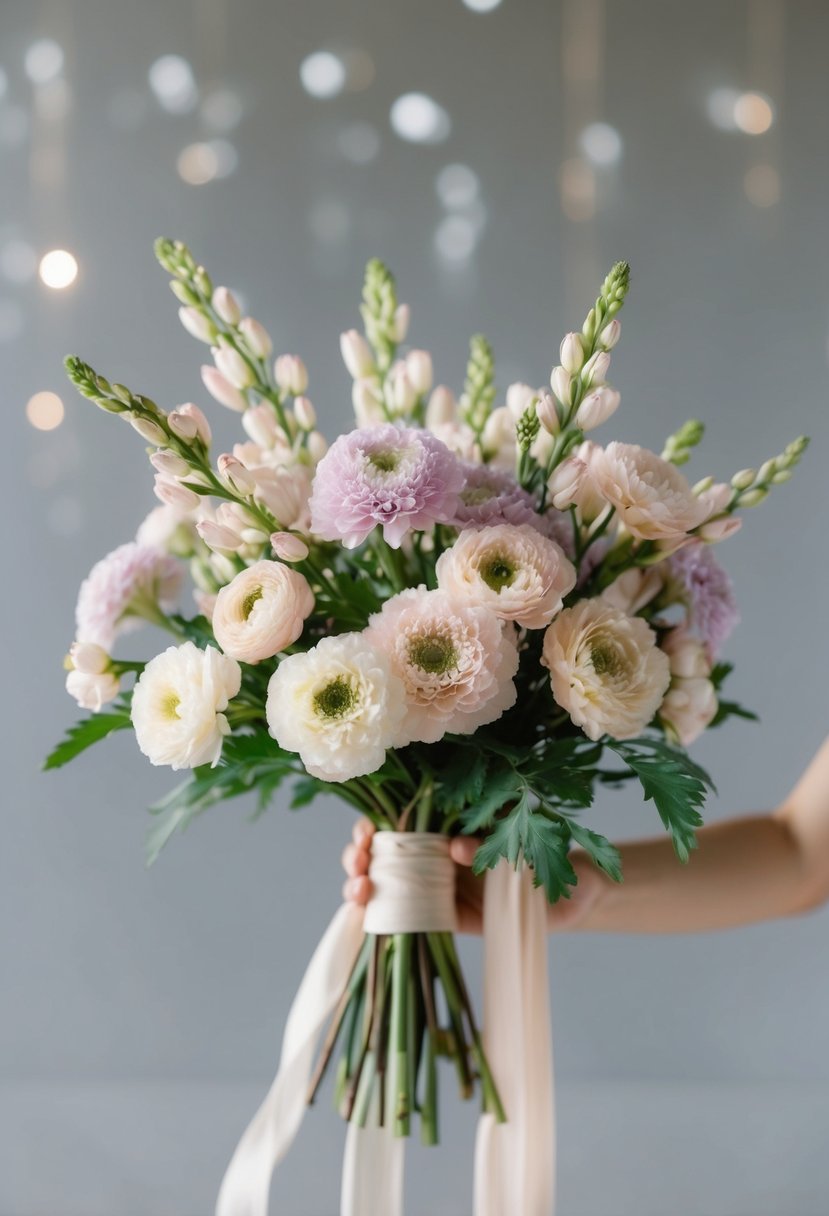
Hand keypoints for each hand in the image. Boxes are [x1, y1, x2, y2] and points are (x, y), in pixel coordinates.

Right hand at [342, 820, 607, 933]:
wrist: (573, 894)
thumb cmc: (552, 856)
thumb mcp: (525, 841)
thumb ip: (493, 841)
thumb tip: (456, 847)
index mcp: (452, 827)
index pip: (402, 820)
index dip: (376, 825)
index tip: (367, 832)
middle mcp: (439, 854)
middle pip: (384, 850)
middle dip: (360, 852)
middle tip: (357, 860)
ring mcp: (439, 886)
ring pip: (386, 882)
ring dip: (362, 883)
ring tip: (357, 890)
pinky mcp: (446, 919)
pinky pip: (407, 917)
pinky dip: (380, 916)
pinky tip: (364, 917)